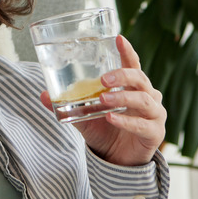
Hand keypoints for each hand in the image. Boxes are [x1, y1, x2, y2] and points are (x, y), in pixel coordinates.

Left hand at [40, 35, 165, 165]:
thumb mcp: (84, 116)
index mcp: (132, 87)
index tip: (118, 38)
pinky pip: (142, 125)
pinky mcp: (155, 133)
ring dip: (122, 98)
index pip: (133, 64)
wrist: (118, 160)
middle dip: (123, 76)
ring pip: (143, 100)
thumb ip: (67, 104)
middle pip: (140, 79)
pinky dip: (126, 121)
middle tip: (103, 79)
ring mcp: (154, 115)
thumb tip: (42, 94)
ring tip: (103, 99)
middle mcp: (148, 97)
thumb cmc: (105, 131)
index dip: (127, 51)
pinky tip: (111, 119)